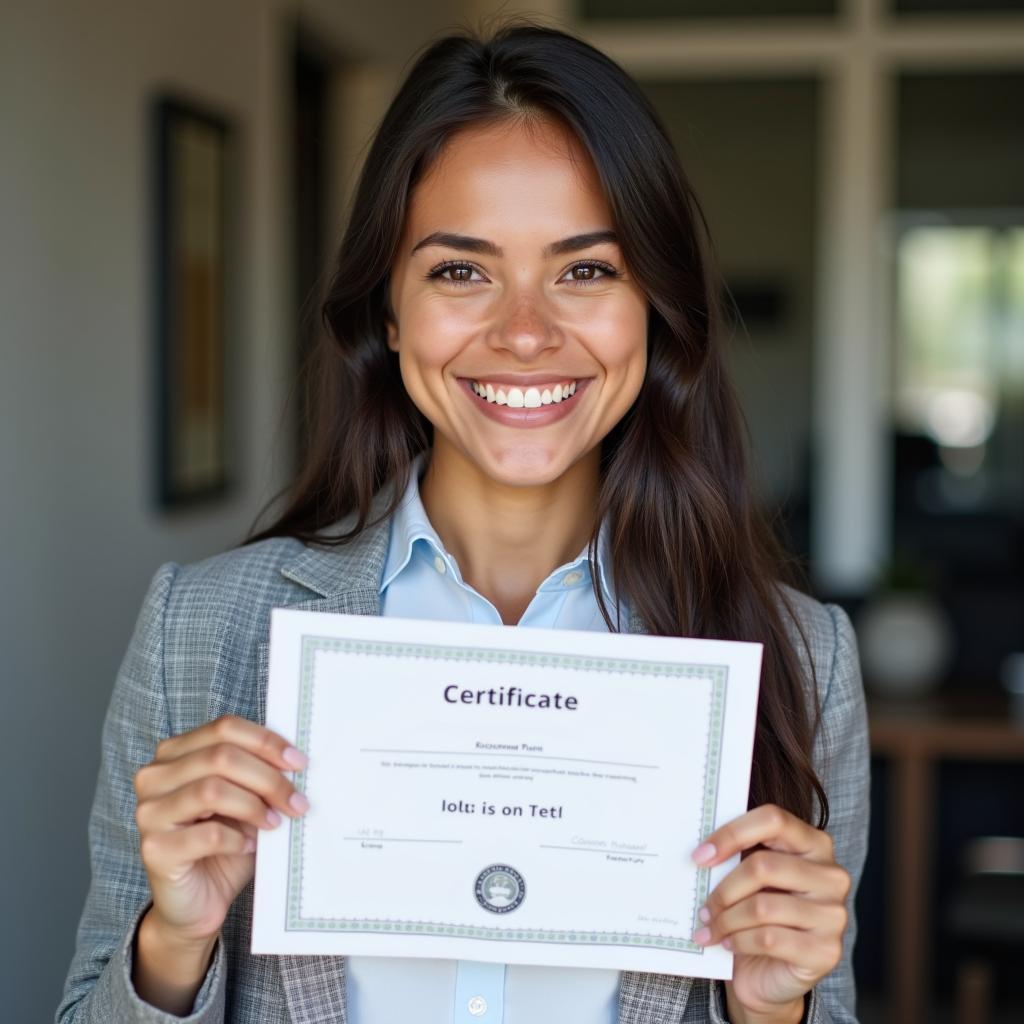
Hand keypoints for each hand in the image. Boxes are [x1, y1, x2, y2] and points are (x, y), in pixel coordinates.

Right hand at [133, 714, 309, 946]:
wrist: (199, 901)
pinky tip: (249, 846)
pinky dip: (237, 839)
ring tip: (274, 823)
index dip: (266, 742)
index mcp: (175, 753)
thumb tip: (295, 758)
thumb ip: (259, 773)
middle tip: (297, 801)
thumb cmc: (225, 843)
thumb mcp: (246, 799)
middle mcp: (154, 777)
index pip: (224, 727)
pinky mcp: (154, 850)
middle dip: (268, 778)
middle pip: (221, 756)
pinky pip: (206, 835)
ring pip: (212, 790)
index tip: (299, 763)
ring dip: (254, 807)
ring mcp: (149, 813)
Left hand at [691, 804, 849, 1021]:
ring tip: (710, 928)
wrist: (774, 973)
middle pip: (762, 865)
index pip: (773, 819)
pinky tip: (728, 944)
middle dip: (723, 890)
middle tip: (702, 907)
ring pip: (762, 906)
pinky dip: (739, 941)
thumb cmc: (760, 916)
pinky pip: (769, 938)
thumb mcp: (752, 880)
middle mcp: (831, 875)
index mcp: (814, 844)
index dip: (732, 833)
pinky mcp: (826, 951)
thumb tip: (700, 850)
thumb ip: (739, 857)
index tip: (699, 856)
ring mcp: (833, 914)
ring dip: (726, 920)